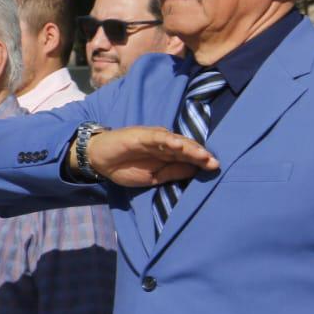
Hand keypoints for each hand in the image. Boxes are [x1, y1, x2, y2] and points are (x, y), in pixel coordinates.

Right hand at [82, 126, 217, 187]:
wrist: (99, 160)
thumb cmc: (125, 168)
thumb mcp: (153, 178)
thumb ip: (172, 173)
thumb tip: (195, 171)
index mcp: (167, 155)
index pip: (188, 157)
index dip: (201, 161)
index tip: (215, 168)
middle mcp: (164, 144)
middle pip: (186, 148)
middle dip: (200, 155)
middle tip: (214, 163)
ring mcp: (154, 138)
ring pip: (176, 141)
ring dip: (190, 148)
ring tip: (203, 156)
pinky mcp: (142, 135)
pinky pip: (158, 137)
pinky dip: (169, 140)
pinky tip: (178, 145)